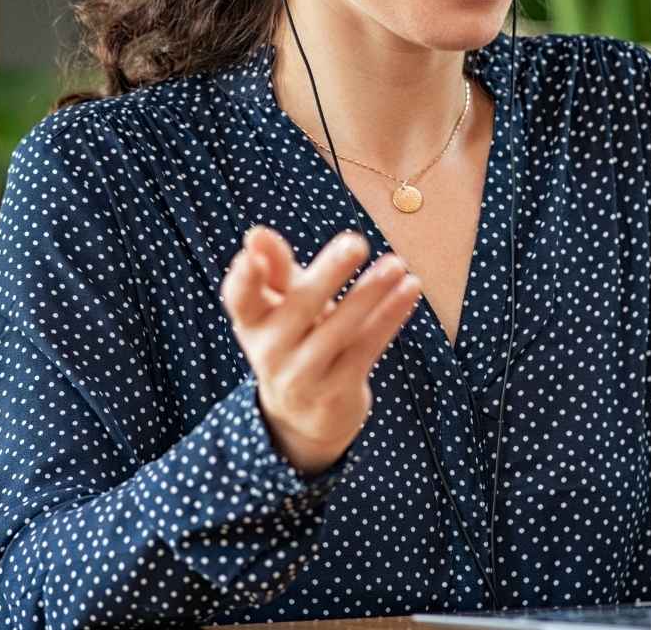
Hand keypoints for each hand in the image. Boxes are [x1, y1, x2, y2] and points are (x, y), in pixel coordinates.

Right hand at [220, 225, 420, 475]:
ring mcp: (303, 376)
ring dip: (370, 294)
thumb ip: (275, 268)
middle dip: (329, 274)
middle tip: (356, 242)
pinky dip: (390, 317)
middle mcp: (270, 352)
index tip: (252, 252)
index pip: (240, 298)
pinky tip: (410, 289)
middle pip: (299, 307)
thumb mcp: (280, 304)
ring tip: (396, 264)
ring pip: (339, 330)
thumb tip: (257, 234)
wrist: (305, 415)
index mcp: (251, 322)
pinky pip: (366, 348)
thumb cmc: (294, 337)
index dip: (243, 277)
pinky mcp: (337, 392)